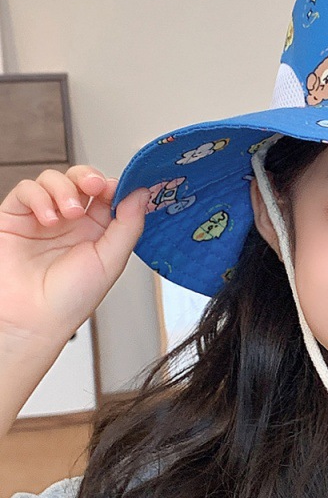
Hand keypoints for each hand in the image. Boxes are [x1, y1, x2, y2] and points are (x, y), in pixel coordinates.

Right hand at [0, 166, 149, 353]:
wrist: (31, 320)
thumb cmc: (69, 300)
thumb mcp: (112, 260)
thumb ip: (129, 224)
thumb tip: (142, 193)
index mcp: (99, 231)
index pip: (110, 194)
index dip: (116, 186)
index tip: (123, 188)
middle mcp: (72, 222)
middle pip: (83, 180)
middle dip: (90, 178)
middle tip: (95, 187)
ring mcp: (44, 218)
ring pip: (55, 179)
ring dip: (65, 189)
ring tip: (69, 214)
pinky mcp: (15, 217)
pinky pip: (27, 190)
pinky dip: (39, 197)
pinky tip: (48, 218)